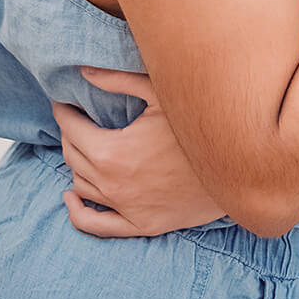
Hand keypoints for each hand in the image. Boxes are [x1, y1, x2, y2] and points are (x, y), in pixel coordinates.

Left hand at [52, 68, 223, 238]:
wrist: (234, 165)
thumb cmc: (197, 124)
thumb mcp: (160, 94)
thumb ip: (118, 80)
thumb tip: (84, 72)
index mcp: (112, 152)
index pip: (71, 130)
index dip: (63, 112)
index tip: (63, 102)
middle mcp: (113, 185)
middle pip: (72, 156)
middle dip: (69, 135)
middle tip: (75, 119)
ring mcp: (126, 209)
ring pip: (81, 186)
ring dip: (76, 165)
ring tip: (81, 146)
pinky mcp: (141, 226)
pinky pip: (96, 226)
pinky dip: (78, 212)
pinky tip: (72, 196)